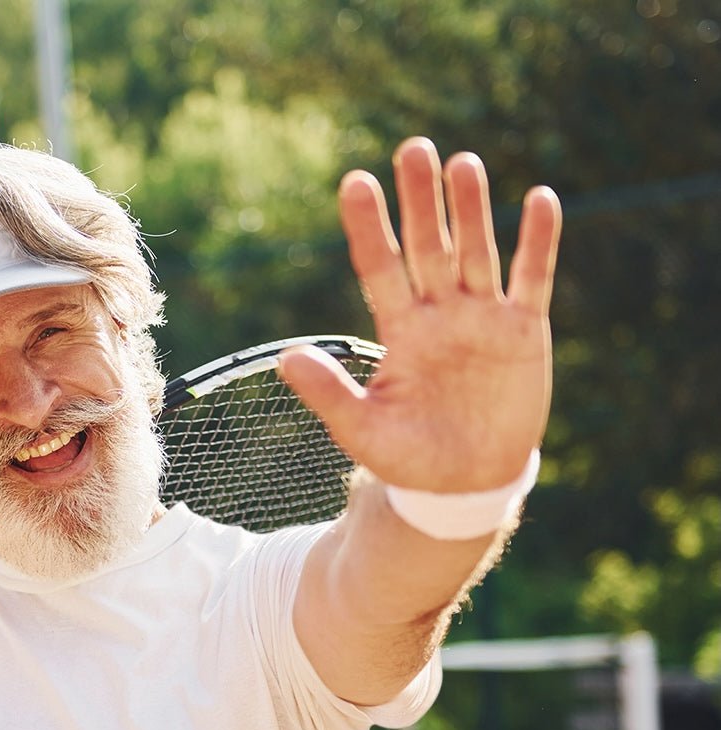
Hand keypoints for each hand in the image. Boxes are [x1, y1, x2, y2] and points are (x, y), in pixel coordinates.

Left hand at [279, 137, 562, 492]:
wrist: (463, 486)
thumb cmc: (407, 460)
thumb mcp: (361, 430)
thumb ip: (329, 392)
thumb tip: (284, 358)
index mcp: (399, 331)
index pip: (380, 267)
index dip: (369, 227)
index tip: (354, 182)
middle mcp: (439, 315)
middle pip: (428, 246)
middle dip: (421, 200)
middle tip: (413, 148)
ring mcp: (482, 318)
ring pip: (476, 252)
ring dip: (472, 210)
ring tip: (462, 163)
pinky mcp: (524, 331)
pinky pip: (533, 278)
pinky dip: (538, 242)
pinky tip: (540, 199)